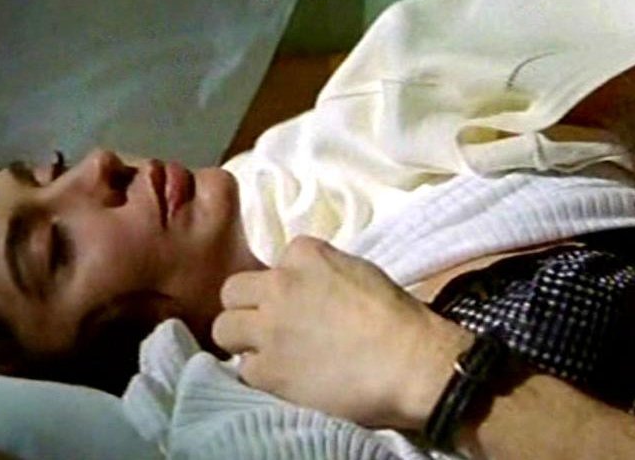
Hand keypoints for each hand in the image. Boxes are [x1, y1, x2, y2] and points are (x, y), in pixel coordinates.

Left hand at [211, 236, 473, 428]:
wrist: (410, 362)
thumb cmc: (398, 318)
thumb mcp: (359, 273)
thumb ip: (324, 273)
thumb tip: (313, 289)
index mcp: (305, 255)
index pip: (276, 261)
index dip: (287, 284)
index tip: (302, 301)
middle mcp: (279, 285)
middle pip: (234, 290)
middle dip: (249, 307)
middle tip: (271, 326)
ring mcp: (268, 328)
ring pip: (223, 328)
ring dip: (244, 340)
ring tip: (269, 354)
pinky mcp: (267, 370)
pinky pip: (243, 371)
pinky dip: (261, 376)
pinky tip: (286, 379)